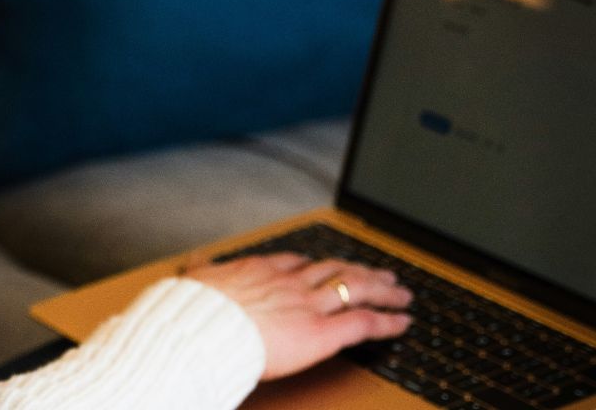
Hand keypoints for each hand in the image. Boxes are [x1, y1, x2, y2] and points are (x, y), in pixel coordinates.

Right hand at [184, 253, 413, 379]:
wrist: (201, 328)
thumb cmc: (194, 311)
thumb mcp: (195, 281)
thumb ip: (202, 272)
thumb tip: (193, 264)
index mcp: (260, 270)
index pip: (298, 263)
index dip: (317, 265)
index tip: (326, 267)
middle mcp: (290, 282)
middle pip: (335, 270)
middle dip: (359, 271)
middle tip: (380, 274)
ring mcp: (308, 304)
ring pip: (355, 289)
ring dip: (381, 289)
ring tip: (399, 292)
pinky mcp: (322, 332)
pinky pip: (363, 323)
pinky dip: (387, 321)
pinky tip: (402, 322)